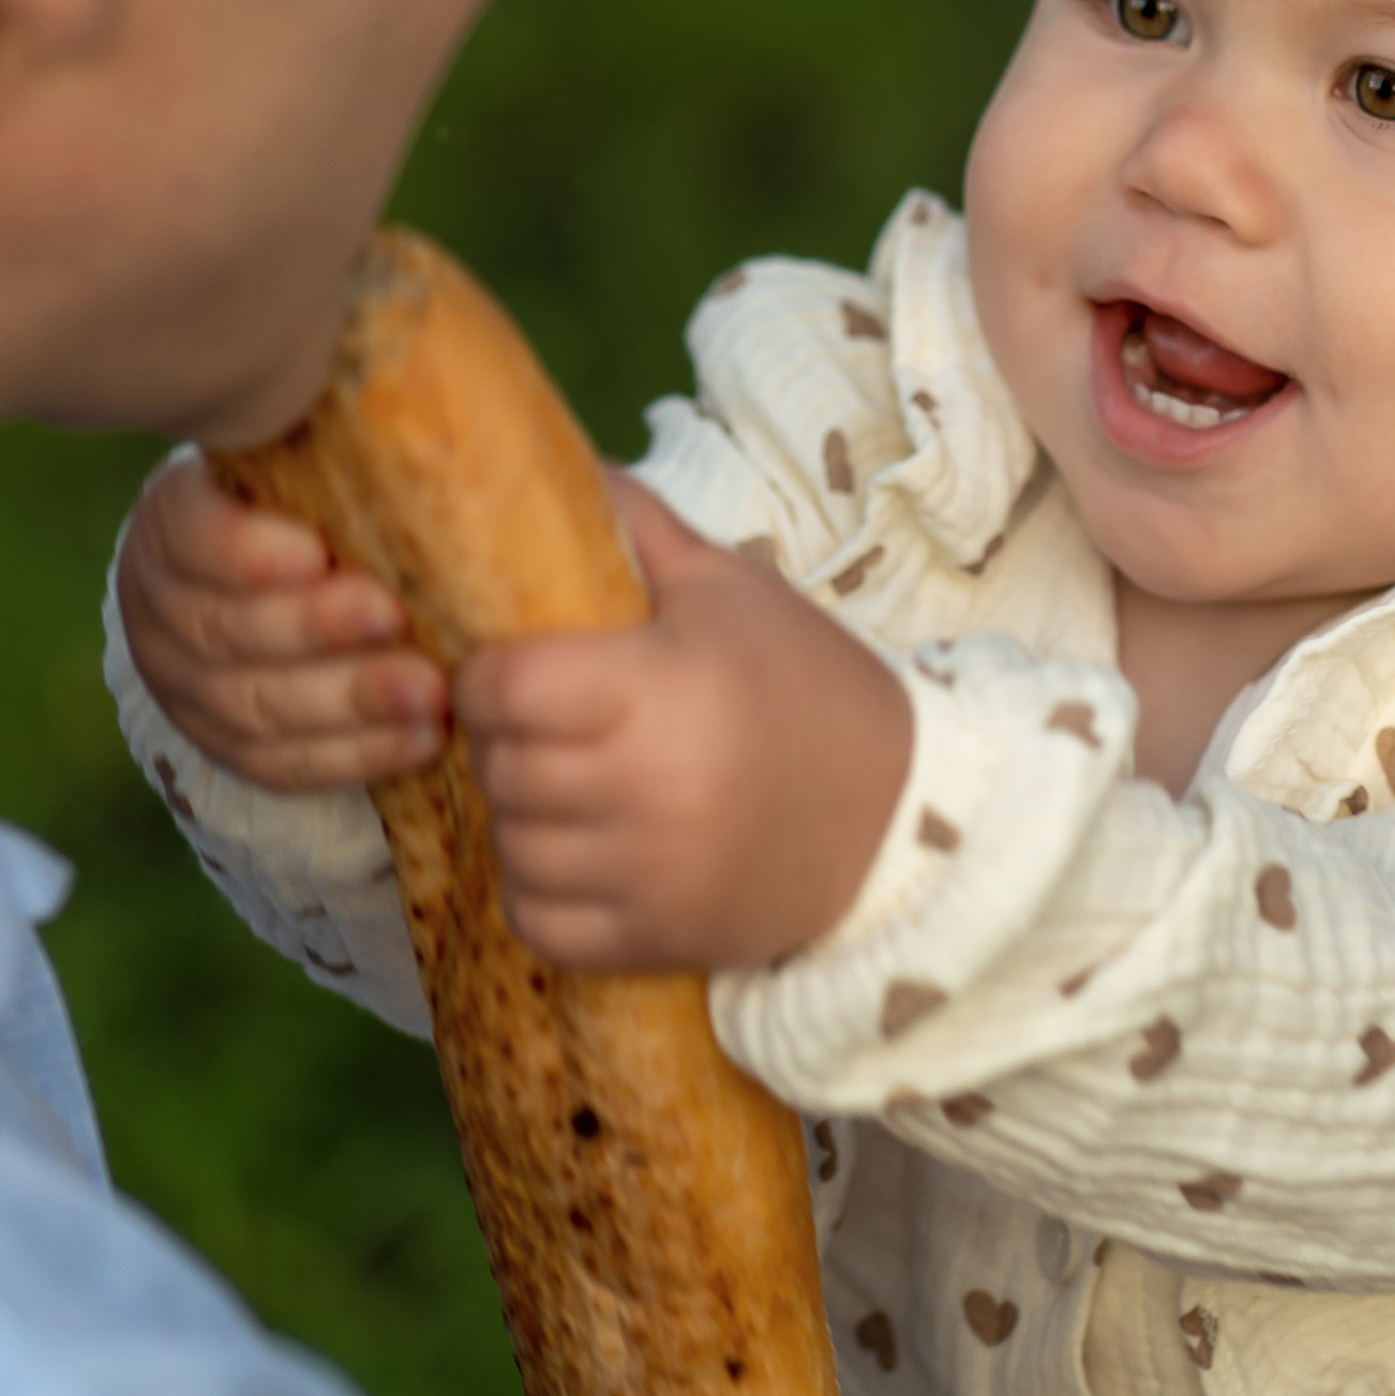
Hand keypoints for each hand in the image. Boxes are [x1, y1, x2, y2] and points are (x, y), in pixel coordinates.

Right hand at [115, 448, 447, 788]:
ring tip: (428, 691)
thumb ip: (339, 434)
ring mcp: (183, 686)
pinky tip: (419, 739)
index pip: (193, 537)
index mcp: (174, 519)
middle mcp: (159, 606)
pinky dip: (354, 757)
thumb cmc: (320, 486)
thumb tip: (421, 400)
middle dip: (316, 630)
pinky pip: (282, 765)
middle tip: (394, 617)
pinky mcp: (224, 745)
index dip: (247, 552)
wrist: (281, 564)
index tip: (316, 550)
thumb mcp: (309, 449)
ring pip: (254, 707)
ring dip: (348, 703)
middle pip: (226, 630)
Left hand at [456, 478, 913, 970]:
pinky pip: (539, 920)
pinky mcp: (656, 939)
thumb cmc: (806, 682)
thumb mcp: (729, 586)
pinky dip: (539, 888)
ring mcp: (649, 875)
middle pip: (500, 765)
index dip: (492, 670)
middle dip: (505, 736)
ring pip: (512, 845)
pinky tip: (579, 849)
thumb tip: (548, 455)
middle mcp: (646, 789)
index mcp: (659, 688)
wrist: (901, 812)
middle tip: (544, 721)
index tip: (518, 664)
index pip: (505, 685)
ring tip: (565, 781)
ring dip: (521, 812)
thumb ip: (635, 520)